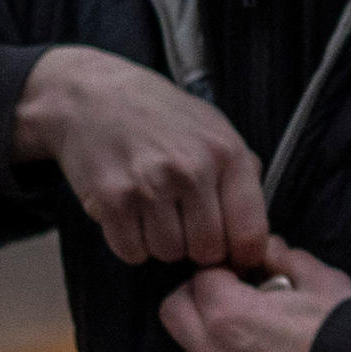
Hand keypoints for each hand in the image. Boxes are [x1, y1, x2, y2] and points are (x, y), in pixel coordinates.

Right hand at [16, 48, 270, 270]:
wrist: (94, 97)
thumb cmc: (159, 115)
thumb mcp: (215, 128)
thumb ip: (242, 173)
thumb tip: (256, 231)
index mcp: (225, 154)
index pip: (250, 233)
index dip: (243, 254)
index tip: (235, 253)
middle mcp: (191, 170)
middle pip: (208, 251)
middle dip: (198, 246)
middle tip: (185, 222)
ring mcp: (150, 186)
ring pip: (169, 254)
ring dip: (162, 243)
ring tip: (155, 210)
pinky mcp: (112, 200)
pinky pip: (132, 252)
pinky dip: (131, 243)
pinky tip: (131, 215)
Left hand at [159, 243, 350, 351]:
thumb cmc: (346, 333)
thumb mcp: (323, 279)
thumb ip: (287, 257)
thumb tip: (267, 247)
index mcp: (231, 313)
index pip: (201, 277)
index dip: (221, 270)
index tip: (239, 274)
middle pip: (172, 316)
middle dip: (192, 302)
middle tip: (220, 305)